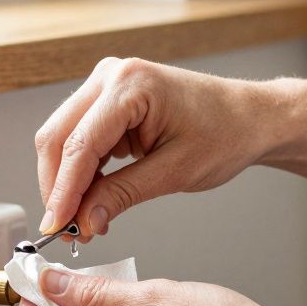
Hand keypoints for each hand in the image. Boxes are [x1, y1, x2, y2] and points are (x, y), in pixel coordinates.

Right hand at [34, 57, 276, 240]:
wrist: (249, 118)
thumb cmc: (225, 134)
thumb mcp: (174, 172)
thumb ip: (123, 195)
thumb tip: (85, 220)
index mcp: (130, 85)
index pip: (79, 145)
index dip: (63, 191)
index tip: (57, 227)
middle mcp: (111, 76)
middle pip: (57, 137)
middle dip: (58, 187)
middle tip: (67, 230)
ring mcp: (107, 85)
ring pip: (61, 139)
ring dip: (66, 182)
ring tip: (83, 221)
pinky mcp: (107, 101)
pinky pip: (79, 138)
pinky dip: (80, 172)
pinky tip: (92, 199)